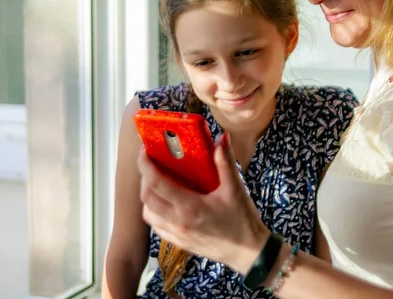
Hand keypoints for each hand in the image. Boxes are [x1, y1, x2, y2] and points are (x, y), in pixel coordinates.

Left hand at [138, 133, 270, 273]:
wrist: (248, 253)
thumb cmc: (242, 220)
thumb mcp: (235, 189)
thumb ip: (225, 162)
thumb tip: (221, 138)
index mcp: (190, 207)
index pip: (156, 183)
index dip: (145, 165)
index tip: (144, 152)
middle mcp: (178, 222)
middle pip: (146, 198)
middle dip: (144, 178)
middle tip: (152, 164)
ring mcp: (177, 235)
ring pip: (148, 214)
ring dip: (147, 197)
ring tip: (156, 183)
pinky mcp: (179, 243)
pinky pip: (156, 227)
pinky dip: (153, 212)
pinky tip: (163, 204)